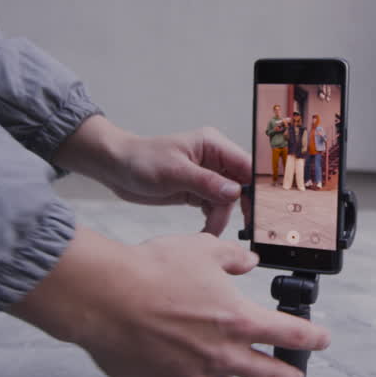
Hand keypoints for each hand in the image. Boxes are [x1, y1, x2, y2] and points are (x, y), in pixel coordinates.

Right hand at [11, 227, 330, 376]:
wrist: (105, 298)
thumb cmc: (150, 271)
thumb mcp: (201, 250)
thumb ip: (232, 257)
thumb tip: (247, 260)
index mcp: (238, 320)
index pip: (289, 334)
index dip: (312, 338)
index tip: (321, 340)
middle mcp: (223, 353)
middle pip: (269, 375)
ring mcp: (196, 376)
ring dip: (224, 367)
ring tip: (207, 350)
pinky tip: (178, 361)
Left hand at [55, 116, 248, 234]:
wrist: (116, 169)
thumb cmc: (141, 161)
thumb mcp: (174, 172)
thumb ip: (206, 182)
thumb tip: (235, 192)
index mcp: (213, 145)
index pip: (245, 164)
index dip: (256, 185)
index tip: (259, 207)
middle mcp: (214, 159)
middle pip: (241, 184)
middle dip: (239, 206)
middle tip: (243, 227)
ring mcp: (207, 176)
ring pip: (228, 200)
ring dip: (221, 216)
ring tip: (209, 231)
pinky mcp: (197, 191)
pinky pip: (214, 207)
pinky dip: (213, 219)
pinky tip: (207, 230)